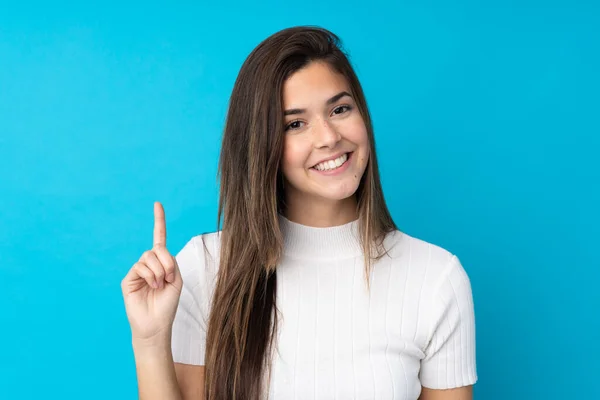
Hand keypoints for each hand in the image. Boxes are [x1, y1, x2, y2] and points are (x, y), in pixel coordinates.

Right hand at [121, 202, 183, 343]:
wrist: (156, 325)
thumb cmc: (167, 304)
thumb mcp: (176, 280)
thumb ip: (170, 262)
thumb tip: (157, 252)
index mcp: (162, 263)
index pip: (159, 238)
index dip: (159, 221)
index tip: (157, 204)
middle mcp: (149, 264)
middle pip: (157, 248)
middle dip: (167, 262)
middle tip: (169, 277)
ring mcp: (137, 271)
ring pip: (148, 256)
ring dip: (159, 270)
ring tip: (159, 285)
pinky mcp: (128, 279)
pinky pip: (140, 266)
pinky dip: (150, 275)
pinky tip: (152, 286)